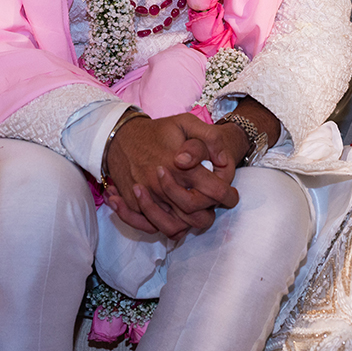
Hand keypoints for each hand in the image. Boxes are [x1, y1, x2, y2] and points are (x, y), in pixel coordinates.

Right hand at [105, 113, 240, 238]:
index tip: (232, 195)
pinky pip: (152, 227)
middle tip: (216, 205)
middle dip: (211, 213)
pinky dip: (166, 228)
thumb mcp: (186, 122)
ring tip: (198, 212)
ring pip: (175, 227)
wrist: (120, 136)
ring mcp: (147, 198)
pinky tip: (177, 218)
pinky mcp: (134, 204)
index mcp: (179, 167)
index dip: (228, 196)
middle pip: (196, 216)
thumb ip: (209, 137)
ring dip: (190, 224)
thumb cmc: (157, 130)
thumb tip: (222, 160)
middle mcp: (163, 186)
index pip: (212, 191)